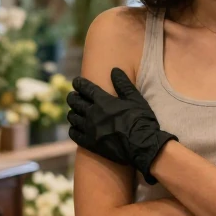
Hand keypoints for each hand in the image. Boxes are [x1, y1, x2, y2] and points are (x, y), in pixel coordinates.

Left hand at [67, 67, 176, 183]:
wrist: (142, 145)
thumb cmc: (141, 120)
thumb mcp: (135, 99)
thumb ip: (123, 84)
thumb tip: (114, 70)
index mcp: (103, 101)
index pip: (86, 89)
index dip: (79, 84)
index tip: (76, 81)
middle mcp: (93, 114)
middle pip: (75, 102)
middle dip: (72, 97)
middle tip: (73, 96)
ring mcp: (90, 130)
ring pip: (73, 118)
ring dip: (72, 112)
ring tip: (74, 111)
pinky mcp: (90, 144)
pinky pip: (75, 135)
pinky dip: (73, 129)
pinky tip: (75, 128)